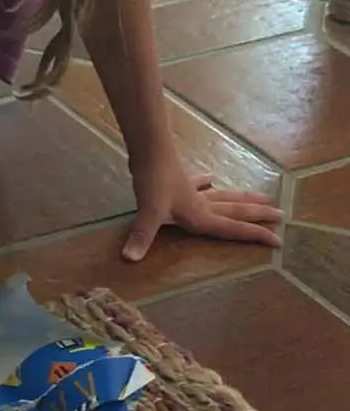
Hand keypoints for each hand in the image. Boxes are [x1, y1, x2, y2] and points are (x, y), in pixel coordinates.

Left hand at [123, 156, 282, 261]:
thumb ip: (142, 237)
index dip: (255, 235)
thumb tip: (129, 259)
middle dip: (258, 215)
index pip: (233, 228)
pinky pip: (197, 183)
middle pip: (235, 211)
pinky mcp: (180, 179)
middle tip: (281, 215)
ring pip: (223, 196)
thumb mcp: (149, 213)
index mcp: (200, 216)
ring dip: (241, 198)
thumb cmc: (153, 182)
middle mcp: (201, 204)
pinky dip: (204, 182)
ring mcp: (191, 190)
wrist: (149, 151)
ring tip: (260, 196)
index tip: (279, 241)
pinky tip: (210, 178)